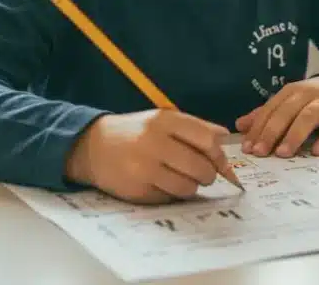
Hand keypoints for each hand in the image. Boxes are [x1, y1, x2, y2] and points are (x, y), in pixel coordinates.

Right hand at [65, 110, 229, 203]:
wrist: (92, 147)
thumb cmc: (136, 133)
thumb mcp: (162, 120)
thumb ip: (195, 128)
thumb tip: (226, 138)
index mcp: (165, 120)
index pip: (207, 140)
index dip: (220, 156)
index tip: (222, 164)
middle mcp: (154, 142)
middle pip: (201, 167)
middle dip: (208, 175)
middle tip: (203, 175)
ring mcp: (144, 167)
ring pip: (188, 187)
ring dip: (191, 187)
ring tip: (182, 179)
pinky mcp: (137, 189)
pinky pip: (169, 198)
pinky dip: (171, 195)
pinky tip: (162, 184)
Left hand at [236, 76, 318, 156]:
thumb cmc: (317, 99)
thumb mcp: (292, 102)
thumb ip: (269, 113)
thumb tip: (240, 125)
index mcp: (292, 91)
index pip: (271, 109)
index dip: (258, 128)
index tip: (248, 148)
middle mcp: (308, 93)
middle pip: (286, 112)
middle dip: (271, 132)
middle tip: (261, 153)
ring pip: (308, 116)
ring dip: (294, 134)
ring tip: (283, 153)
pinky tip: (318, 152)